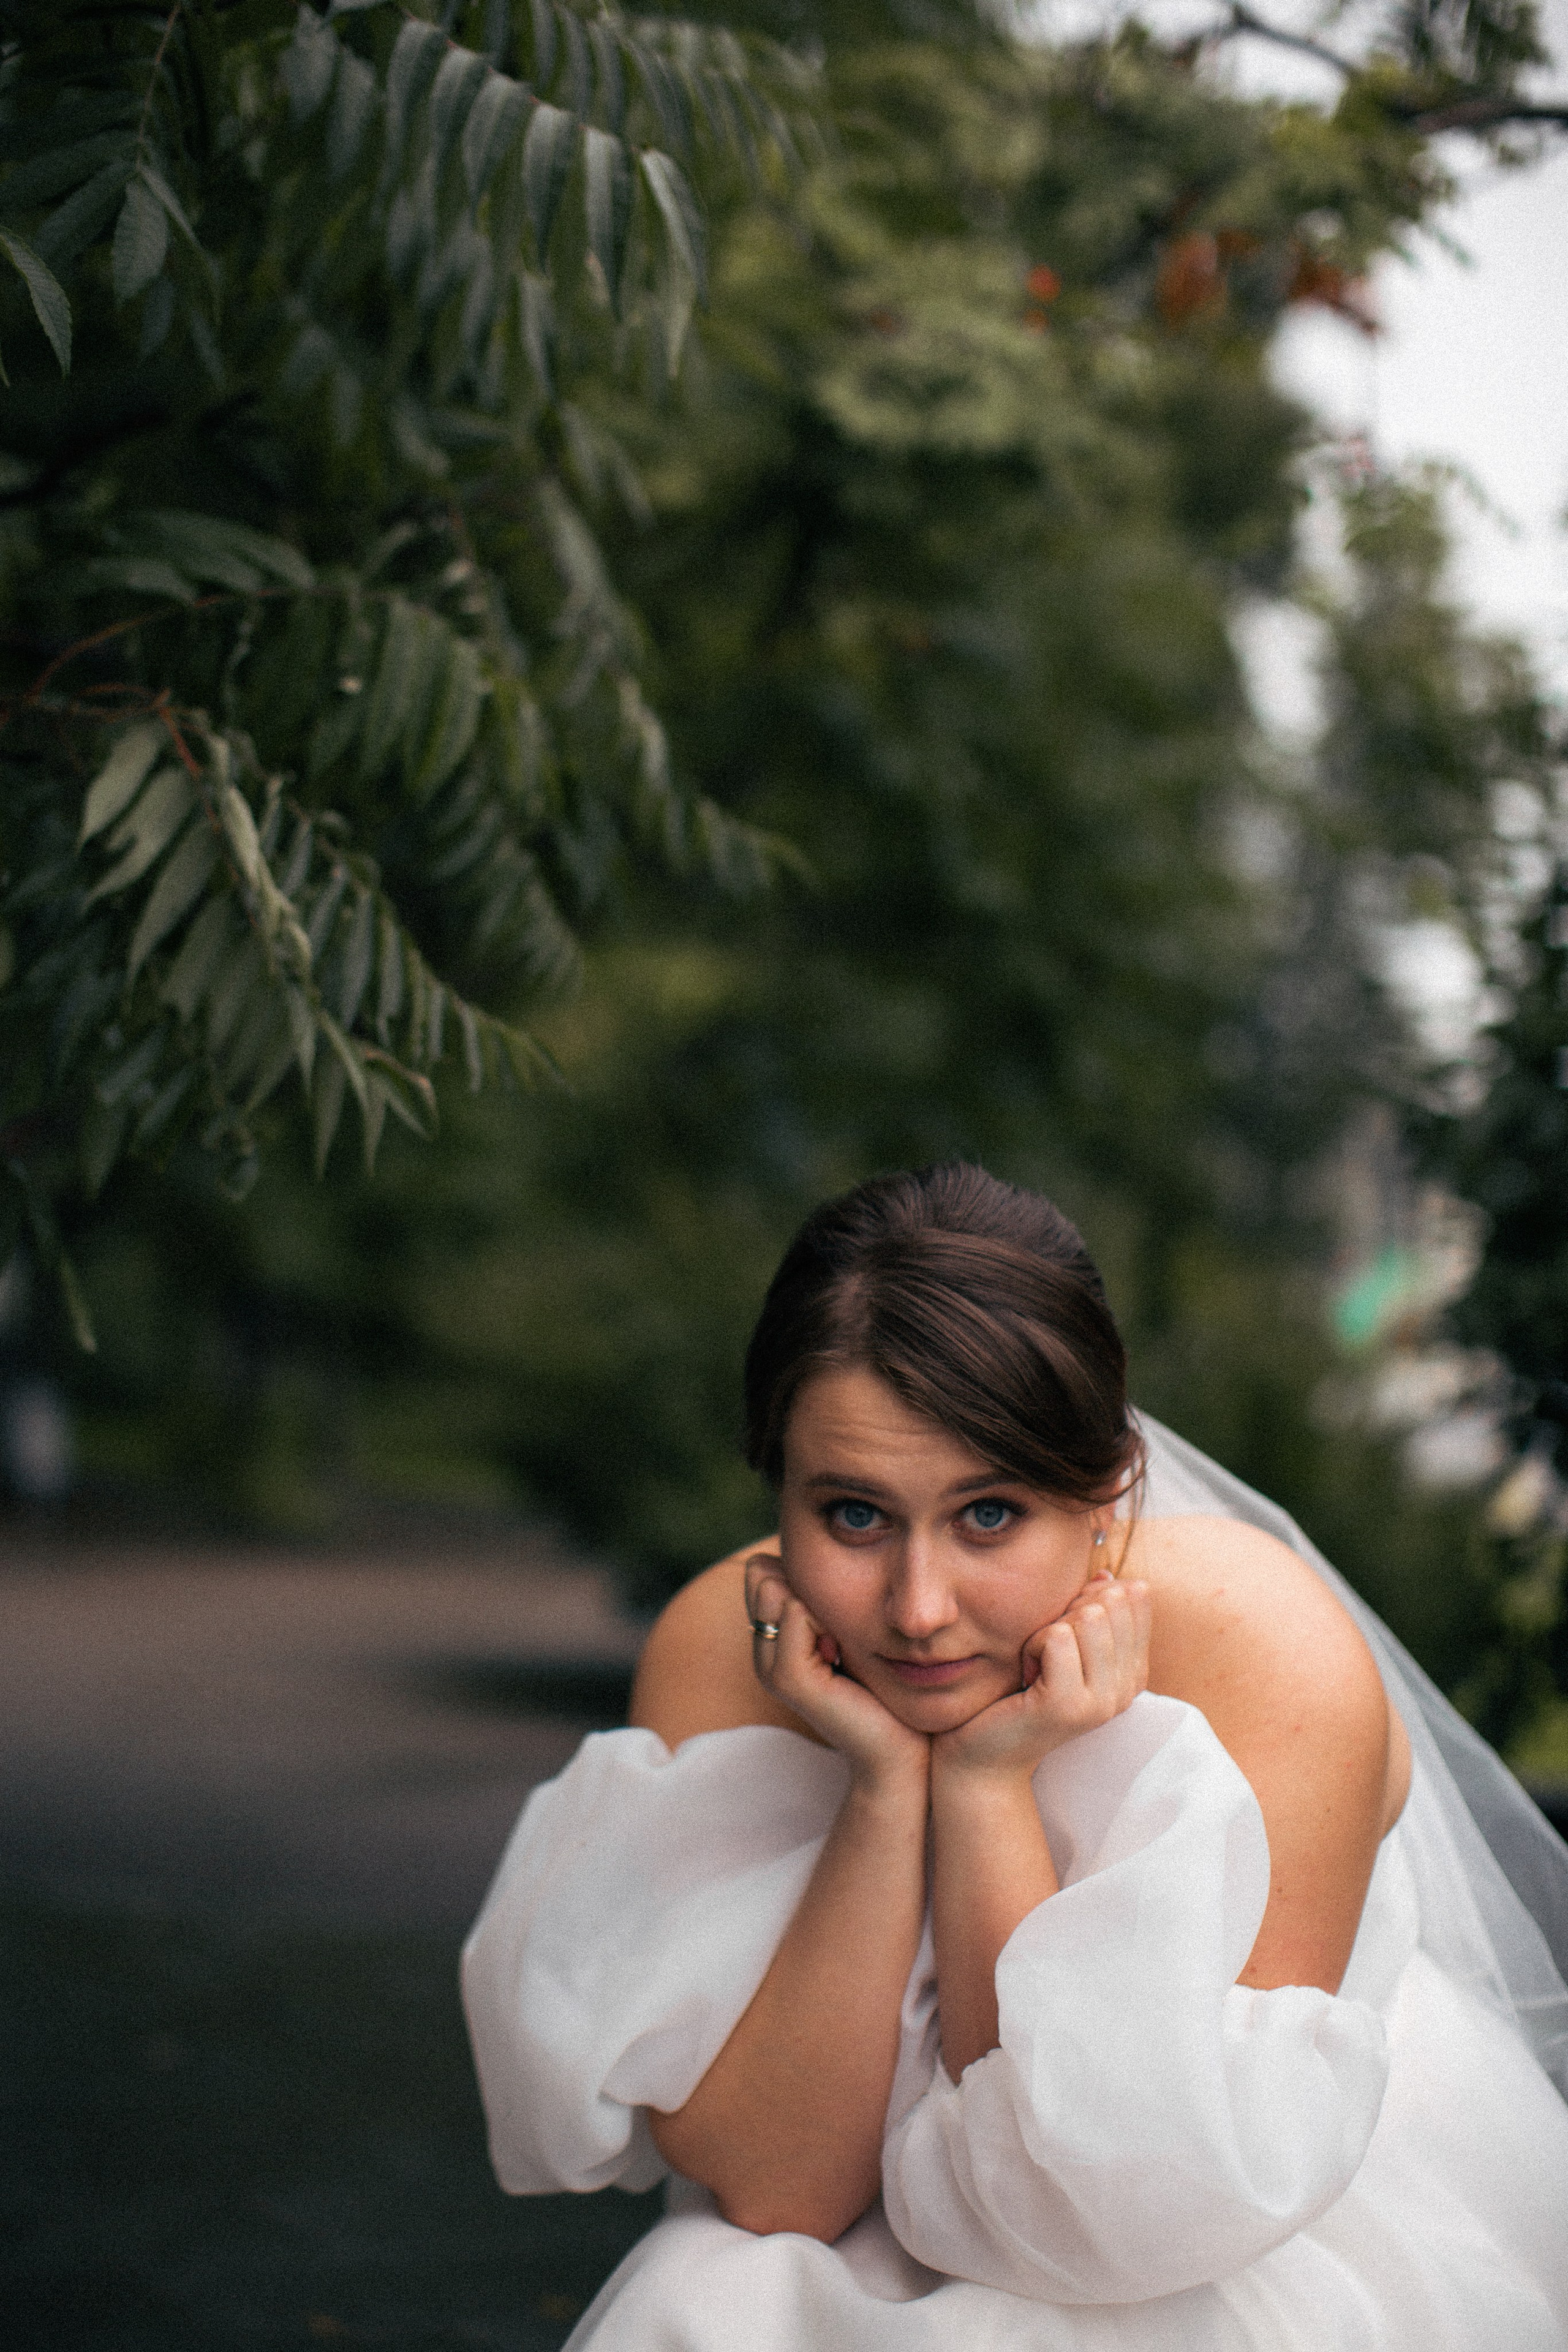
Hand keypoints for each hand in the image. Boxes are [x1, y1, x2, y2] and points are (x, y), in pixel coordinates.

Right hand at [745, 1555, 929, 1795]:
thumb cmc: (887, 1688)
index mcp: (775, 1639)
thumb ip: (830, 1596)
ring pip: (777, 1588)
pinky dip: (824, 1618)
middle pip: (762, 1574)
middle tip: (842, 1629)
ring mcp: (772, 1667)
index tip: (840, 1610)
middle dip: (808, 1583)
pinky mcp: (791, 1679)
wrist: (901, 1749)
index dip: (802, 1574)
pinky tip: (843, 1650)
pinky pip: (795, 1613)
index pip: (762, 1569)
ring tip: (843, 1642)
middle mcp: (764, 1651)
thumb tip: (824, 1551)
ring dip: (820, 1601)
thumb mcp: (854, 1630)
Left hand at [932, 1571, 1150, 1786]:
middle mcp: (1127, 1689)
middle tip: (1046, 1651)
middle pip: (1111, 1602)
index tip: (1065, 1631)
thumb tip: (1107, 1576)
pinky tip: (1024, 1675)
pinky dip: (1031, 1645)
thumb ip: (1090, 1613)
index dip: (1091, 1595)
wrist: (985, 1756)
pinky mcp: (1067, 1705)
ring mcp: (1101, 1701)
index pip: (1135, 1597)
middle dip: (1069, 1611)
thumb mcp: (1062, 1647)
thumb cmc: (1018, 1693)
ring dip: (1048, 1630)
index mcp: (1133, 1672)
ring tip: (1035, 1664)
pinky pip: (1056, 1637)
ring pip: (1087, 1616)